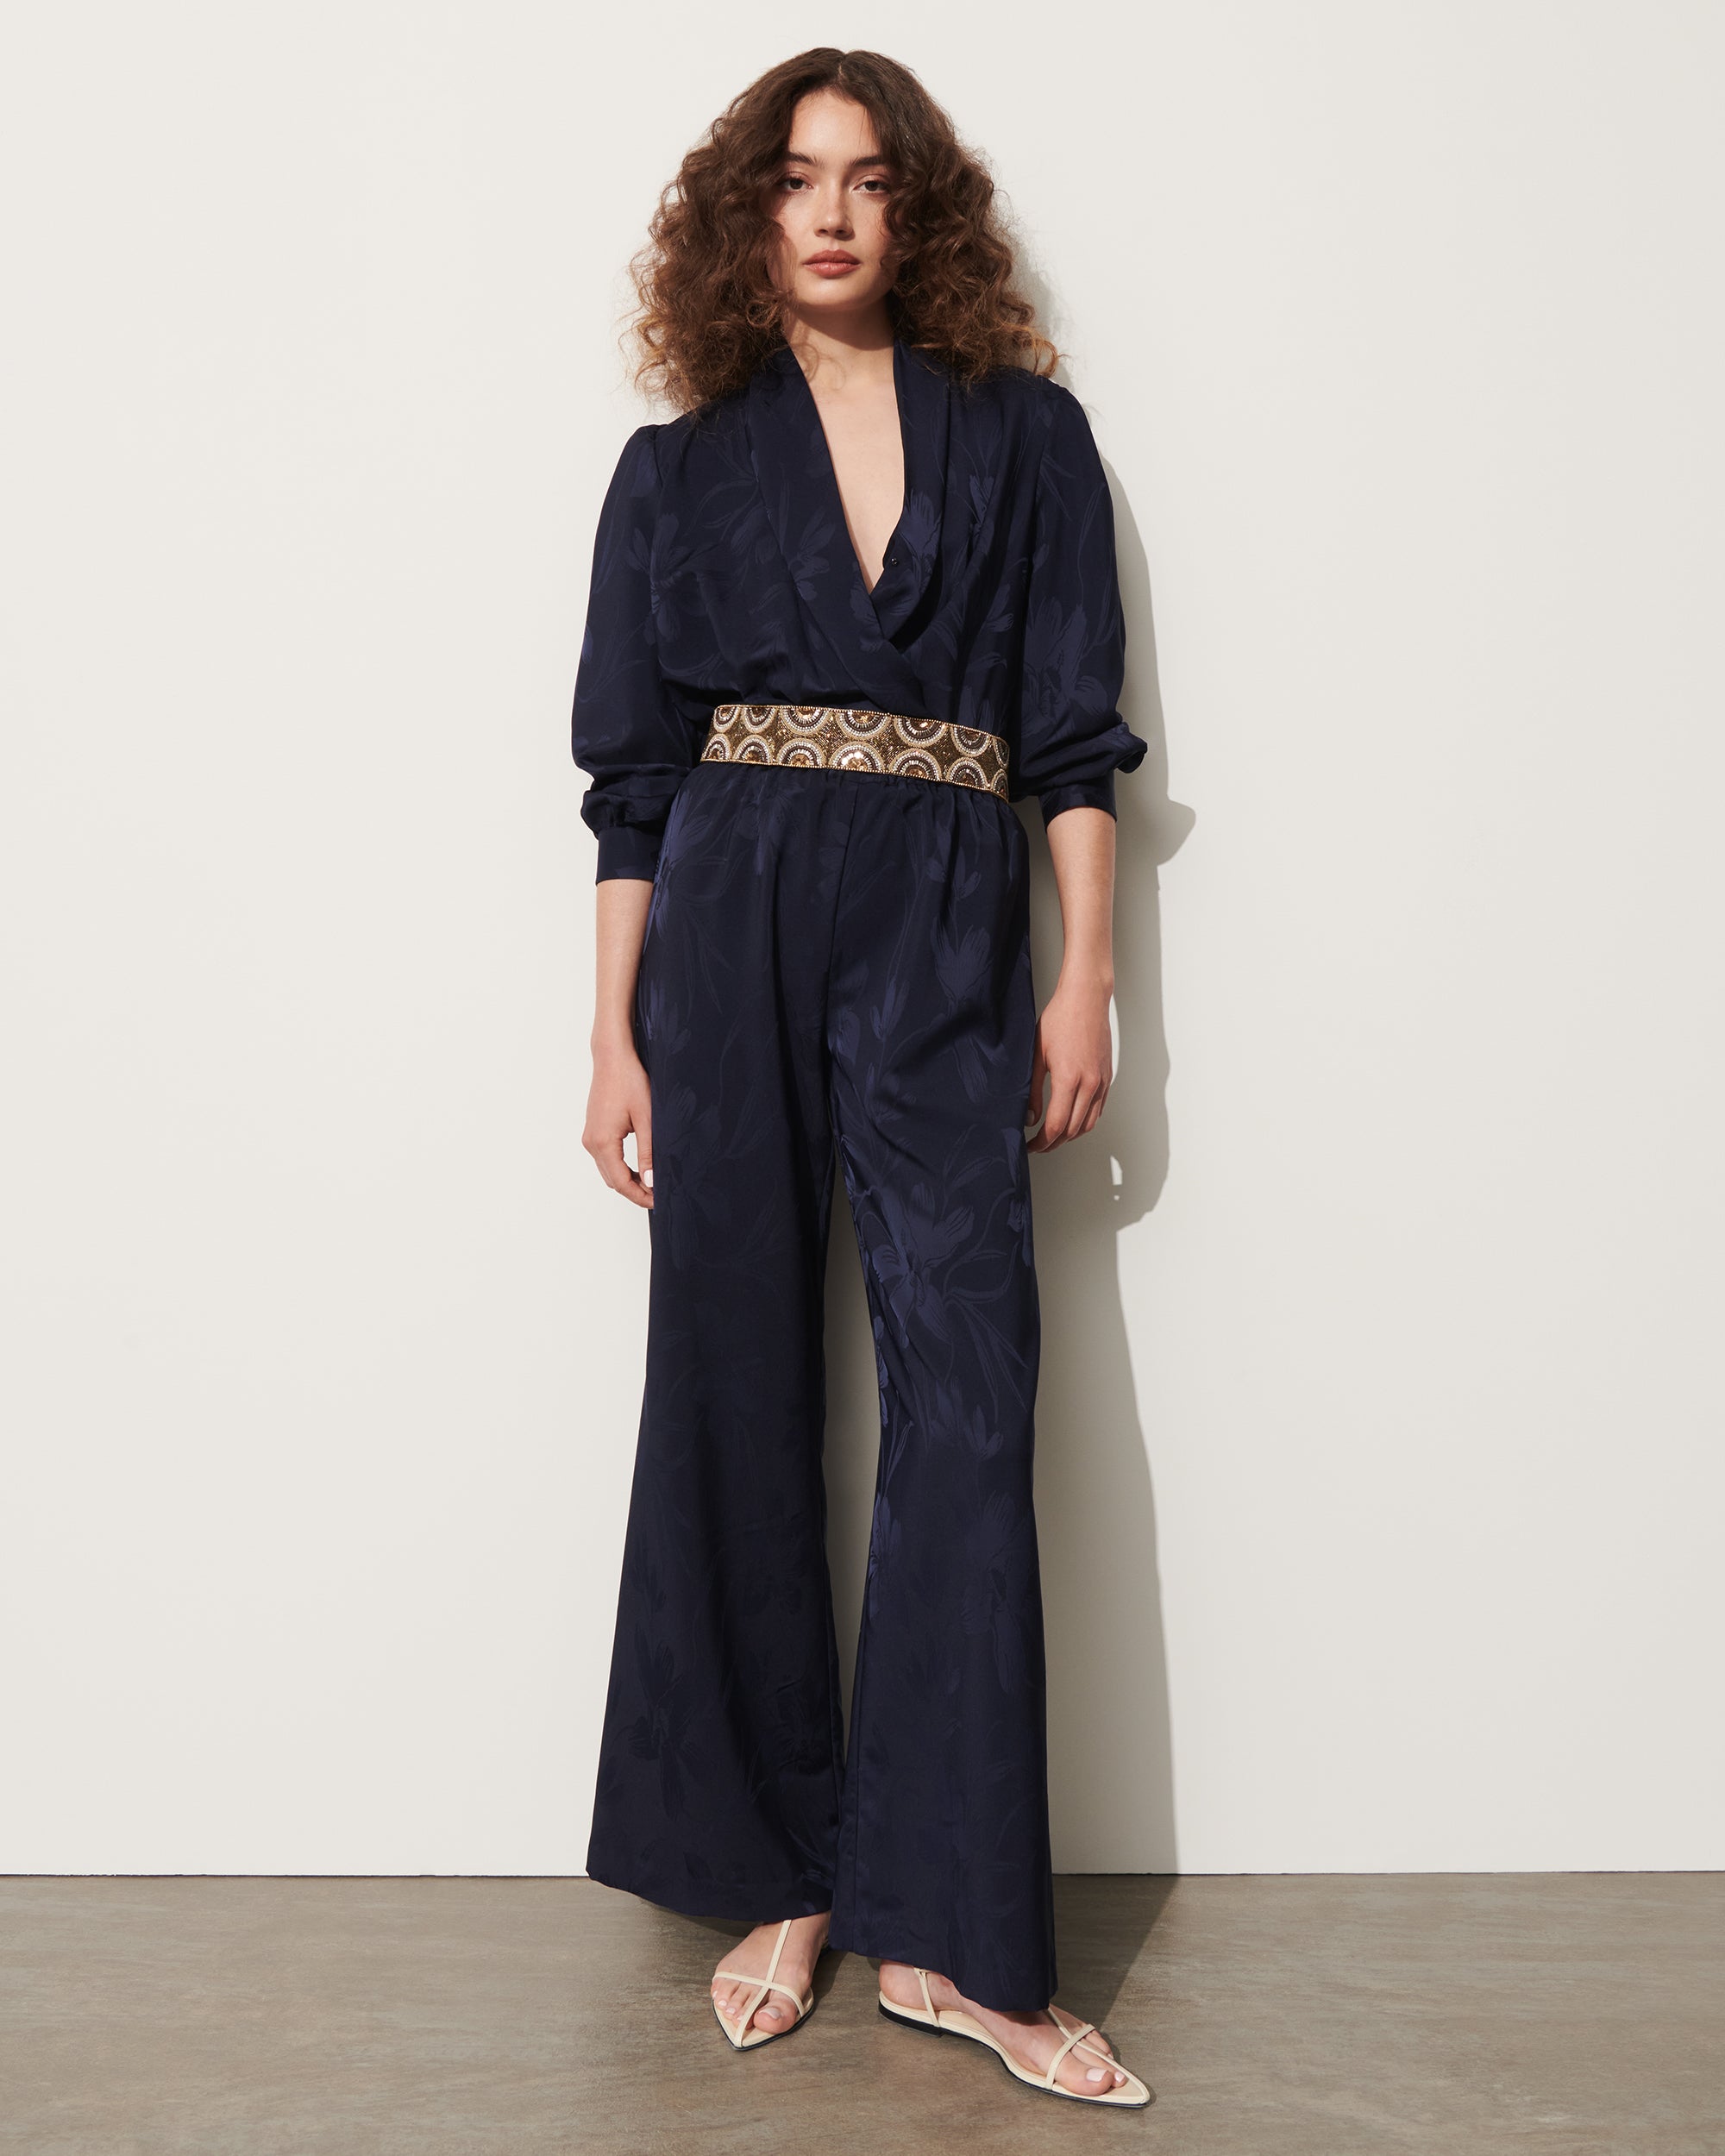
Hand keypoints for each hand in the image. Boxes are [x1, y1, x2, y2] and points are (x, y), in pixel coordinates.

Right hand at [583, 1040, 653, 1206]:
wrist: (612, 1057)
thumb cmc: (629, 1081)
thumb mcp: (646, 1119)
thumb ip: (648, 1153)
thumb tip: (651, 1182)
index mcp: (603, 1142)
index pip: (621, 1183)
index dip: (640, 1196)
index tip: (658, 1202)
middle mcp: (591, 1143)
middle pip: (613, 1181)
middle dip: (635, 1192)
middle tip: (659, 1195)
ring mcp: (590, 1137)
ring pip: (608, 1171)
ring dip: (628, 1181)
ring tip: (652, 1183)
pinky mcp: (593, 1131)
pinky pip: (606, 1158)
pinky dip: (621, 1168)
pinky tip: (640, 1167)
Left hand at [1026, 976, 1111, 1151]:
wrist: (1085, 999)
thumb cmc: (1059, 1020)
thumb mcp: (1037, 1055)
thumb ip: (1032, 1090)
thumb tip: (1030, 1118)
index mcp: (1069, 1079)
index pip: (1057, 1125)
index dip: (1042, 1142)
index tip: (1031, 1146)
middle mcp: (1090, 1084)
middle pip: (1073, 1130)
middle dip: (1054, 1143)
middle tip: (1038, 1145)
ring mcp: (1101, 1082)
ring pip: (1088, 1123)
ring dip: (1071, 1135)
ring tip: (1053, 1137)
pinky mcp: (1107, 1077)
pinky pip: (1098, 1109)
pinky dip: (1084, 1121)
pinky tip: (1071, 1119)